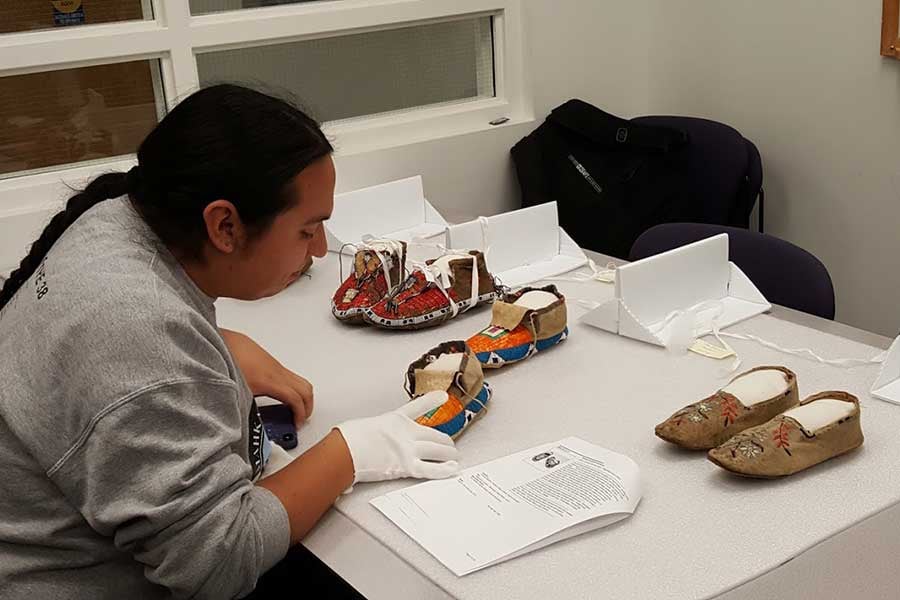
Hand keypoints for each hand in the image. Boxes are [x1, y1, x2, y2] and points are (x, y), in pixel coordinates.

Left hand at [220, 329, 312, 426]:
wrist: (226, 344)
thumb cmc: (229, 363)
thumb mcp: (238, 392)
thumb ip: (248, 408)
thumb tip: (252, 423)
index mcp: (269, 381)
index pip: (295, 399)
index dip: (300, 414)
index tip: (297, 424)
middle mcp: (278, 373)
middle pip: (306, 390)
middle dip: (307, 406)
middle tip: (300, 419)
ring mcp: (278, 367)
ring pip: (301, 382)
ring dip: (303, 396)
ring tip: (294, 410)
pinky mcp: (275, 365)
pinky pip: (293, 377)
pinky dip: (295, 388)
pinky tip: (283, 396)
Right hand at [335, 391, 459, 483]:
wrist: (345, 450)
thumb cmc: (348, 439)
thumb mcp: (363, 427)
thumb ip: (373, 434)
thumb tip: (366, 444)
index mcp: (395, 420)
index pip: (417, 407)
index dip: (432, 400)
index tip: (443, 396)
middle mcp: (406, 433)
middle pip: (434, 435)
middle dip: (445, 441)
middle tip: (450, 445)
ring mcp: (408, 450)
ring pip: (437, 451)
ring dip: (448, 455)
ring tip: (455, 458)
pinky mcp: (406, 466)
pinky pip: (431, 469)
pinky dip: (444, 470)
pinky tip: (452, 469)